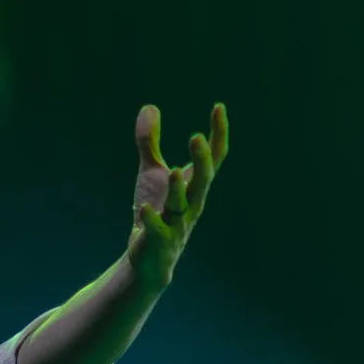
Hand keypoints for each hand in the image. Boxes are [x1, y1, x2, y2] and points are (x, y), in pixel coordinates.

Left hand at [120, 101, 228, 287]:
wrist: (149, 257)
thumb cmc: (156, 211)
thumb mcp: (151, 173)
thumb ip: (150, 142)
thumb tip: (149, 106)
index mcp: (195, 184)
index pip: (214, 157)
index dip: (218, 133)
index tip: (219, 106)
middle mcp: (192, 202)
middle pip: (203, 180)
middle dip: (201, 160)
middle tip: (196, 137)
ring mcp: (178, 223)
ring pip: (183, 205)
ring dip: (178, 189)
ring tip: (173, 171)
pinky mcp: (160, 241)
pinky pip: (157, 229)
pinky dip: (152, 218)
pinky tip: (144, 207)